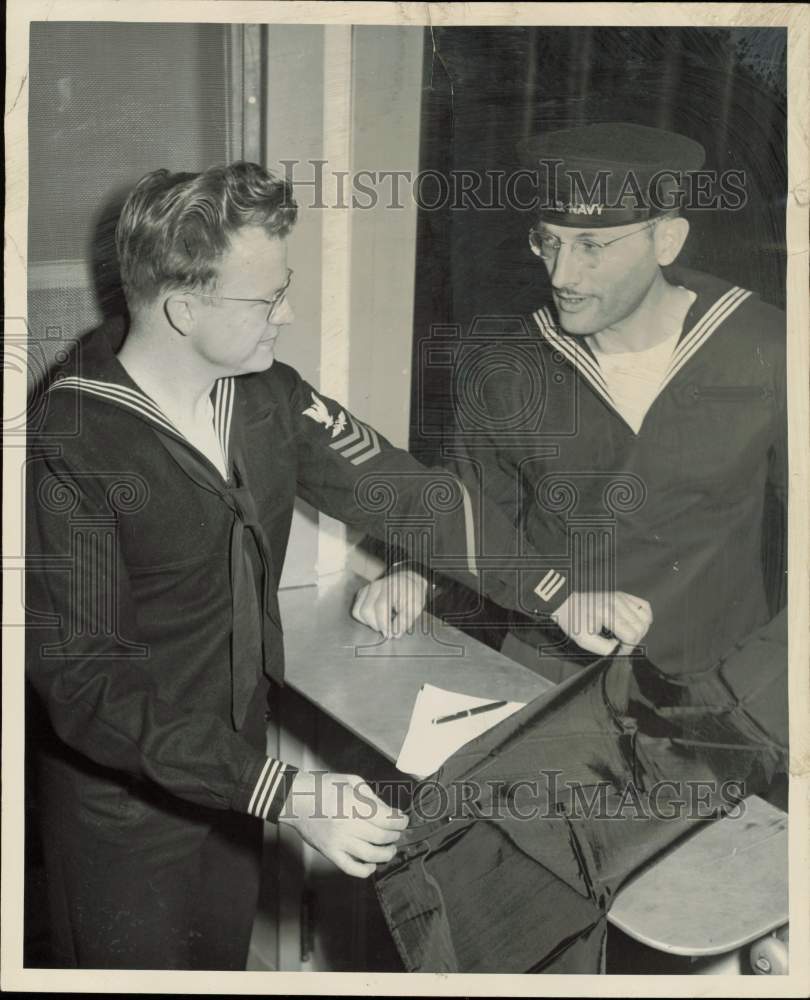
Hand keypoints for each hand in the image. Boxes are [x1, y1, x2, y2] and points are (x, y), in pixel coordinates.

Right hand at [278, 771, 407, 877]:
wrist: (295, 799)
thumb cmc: (323, 786)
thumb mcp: (350, 781)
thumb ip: (371, 796)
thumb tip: (388, 811)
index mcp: (353, 804)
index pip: (386, 818)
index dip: (400, 821)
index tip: (403, 820)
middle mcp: (347, 825)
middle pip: (381, 836)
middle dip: (395, 835)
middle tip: (397, 832)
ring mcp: (338, 842)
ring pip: (370, 855)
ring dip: (386, 854)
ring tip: (390, 849)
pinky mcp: (330, 853)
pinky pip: (351, 868)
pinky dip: (365, 870)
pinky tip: (372, 865)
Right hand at [351, 569, 428, 638]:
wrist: (408, 581)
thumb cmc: (413, 595)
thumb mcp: (416, 607)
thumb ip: (406, 620)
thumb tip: (395, 634)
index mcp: (391, 587)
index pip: (381, 607)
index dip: (384, 624)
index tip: (390, 634)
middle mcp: (376, 586)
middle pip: (366, 610)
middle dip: (376, 625)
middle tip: (387, 630)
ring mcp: (367, 588)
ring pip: (358, 610)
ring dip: (368, 622)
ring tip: (381, 624)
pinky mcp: (362, 592)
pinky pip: (356, 609)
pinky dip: (364, 618)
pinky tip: (375, 619)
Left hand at [551, 591, 652, 655]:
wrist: (567, 603)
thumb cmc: (574, 621)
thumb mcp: (585, 640)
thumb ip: (606, 649)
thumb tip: (620, 649)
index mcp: (607, 612)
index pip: (631, 635)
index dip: (627, 648)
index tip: (618, 651)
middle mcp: (617, 602)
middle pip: (641, 627)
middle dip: (633, 640)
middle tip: (620, 644)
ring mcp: (621, 597)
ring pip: (646, 618)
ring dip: (639, 630)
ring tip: (626, 634)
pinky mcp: (623, 595)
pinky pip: (645, 606)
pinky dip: (644, 617)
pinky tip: (634, 624)